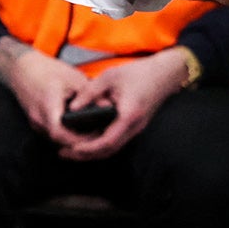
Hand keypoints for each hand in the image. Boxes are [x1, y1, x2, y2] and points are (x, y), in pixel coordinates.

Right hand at [0, 40, 94, 152]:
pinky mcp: (35, 122)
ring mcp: (35, 122)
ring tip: (90, 133)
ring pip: (55, 140)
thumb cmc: (47, 70)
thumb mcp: (73, 79)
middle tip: (98, 136)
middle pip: (60, 141)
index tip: (95, 136)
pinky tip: (77, 128)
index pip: (61, 134)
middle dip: (79, 142)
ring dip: (71, 140)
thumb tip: (110, 108)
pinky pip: (51, 134)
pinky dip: (64, 134)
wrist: (22, 68)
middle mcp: (38, 119)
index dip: (79, 140)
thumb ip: (91, 95)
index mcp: (48, 107)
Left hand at [59, 50, 190, 160]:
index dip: (89, 147)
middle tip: (64, 153)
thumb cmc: (138, 72)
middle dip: (86, 155)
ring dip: (92, 152)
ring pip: (113, 149)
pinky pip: (117, 141)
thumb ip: (89, 93)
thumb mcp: (109, 77)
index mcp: (128, 116)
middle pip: (109, 150)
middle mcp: (134, 127)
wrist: (164, 74)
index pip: (108, 141)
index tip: (72, 147)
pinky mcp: (135, 127)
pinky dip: (101, 145)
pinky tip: (86, 141)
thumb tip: (71, 108)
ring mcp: (136, 129)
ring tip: (71, 151)